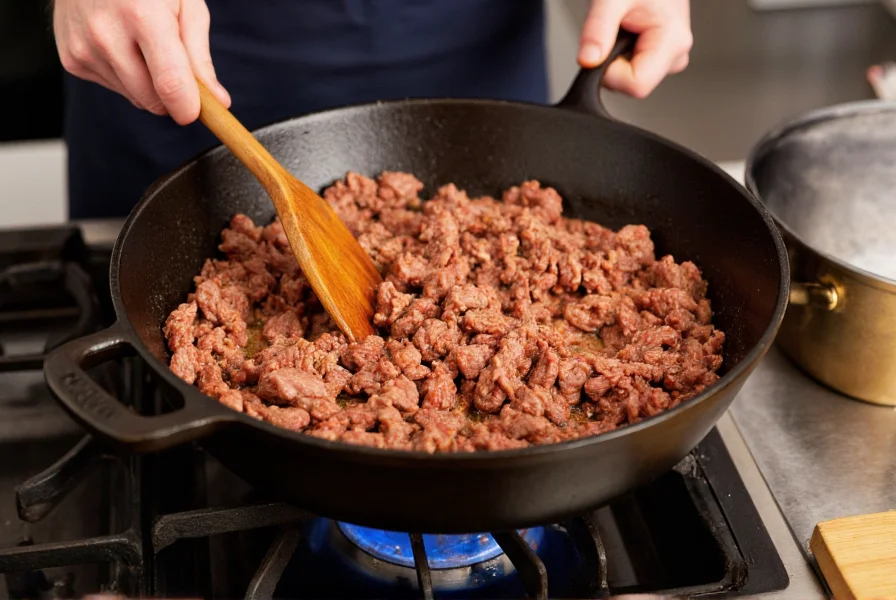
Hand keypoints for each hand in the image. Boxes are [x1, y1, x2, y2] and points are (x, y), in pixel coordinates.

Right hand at [53, 0, 230, 123]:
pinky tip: (120, 43)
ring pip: (135, 98)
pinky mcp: (71, 59)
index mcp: (142, 15)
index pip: (170, 84)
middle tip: (176, 66)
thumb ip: (200, 56)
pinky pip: (115, 88)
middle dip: (172, 96)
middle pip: (152, 100)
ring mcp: (83, 48)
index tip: (199, 111)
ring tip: (142, 43)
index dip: (189, 107)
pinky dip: (126, 75)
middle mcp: (106, 34)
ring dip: (148, 83)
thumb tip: (217, 101)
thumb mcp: (186, 4)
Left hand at [577, 0, 691, 97]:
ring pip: (630, 79)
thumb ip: (597, 30)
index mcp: (672, 41)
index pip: (636, 85)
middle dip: (613, 63)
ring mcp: (670, 57)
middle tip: (615, 30)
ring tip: (623, 26)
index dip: (611, 73)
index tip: (604, 47)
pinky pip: (632, 70)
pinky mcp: (661, 58)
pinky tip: (627, 32)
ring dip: (616, 58)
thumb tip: (587, 61)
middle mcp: (676, 54)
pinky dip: (621, 55)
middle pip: (632, 84)